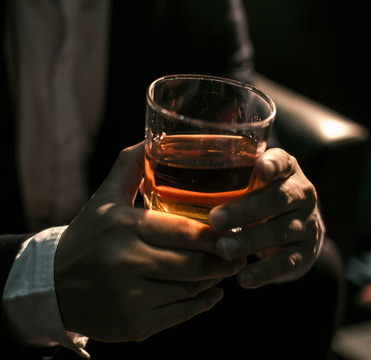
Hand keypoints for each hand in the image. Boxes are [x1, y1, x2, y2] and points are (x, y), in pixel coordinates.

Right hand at [55, 142, 244, 341]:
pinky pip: (183, 314)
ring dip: (215, 279)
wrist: (54, 286)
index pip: (187, 231)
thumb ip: (129, 166)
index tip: (234, 228)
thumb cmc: (87, 237)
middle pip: (195, 263)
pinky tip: (210, 293)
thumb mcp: (104, 199)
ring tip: (224, 268)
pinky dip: (203, 303)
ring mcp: (131, 297)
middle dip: (225, 258)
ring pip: (192, 289)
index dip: (218, 233)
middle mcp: (126, 262)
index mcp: (122, 226)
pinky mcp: (135, 326)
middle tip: (238, 250)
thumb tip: (153, 138)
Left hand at [209, 148, 323, 288]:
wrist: (296, 230)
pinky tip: (243, 279)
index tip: (259, 168)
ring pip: (280, 231)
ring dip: (250, 241)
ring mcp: (306, 224)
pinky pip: (286, 263)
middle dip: (246, 209)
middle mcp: (300, 194)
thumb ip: (222, 176)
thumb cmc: (258, 199)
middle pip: (278, 198)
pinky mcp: (305, 253)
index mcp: (285, 171)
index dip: (272, 164)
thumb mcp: (249, 182)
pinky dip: (264, 273)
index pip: (283, 161)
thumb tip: (158, 170)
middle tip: (215, 219)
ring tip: (223, 249)